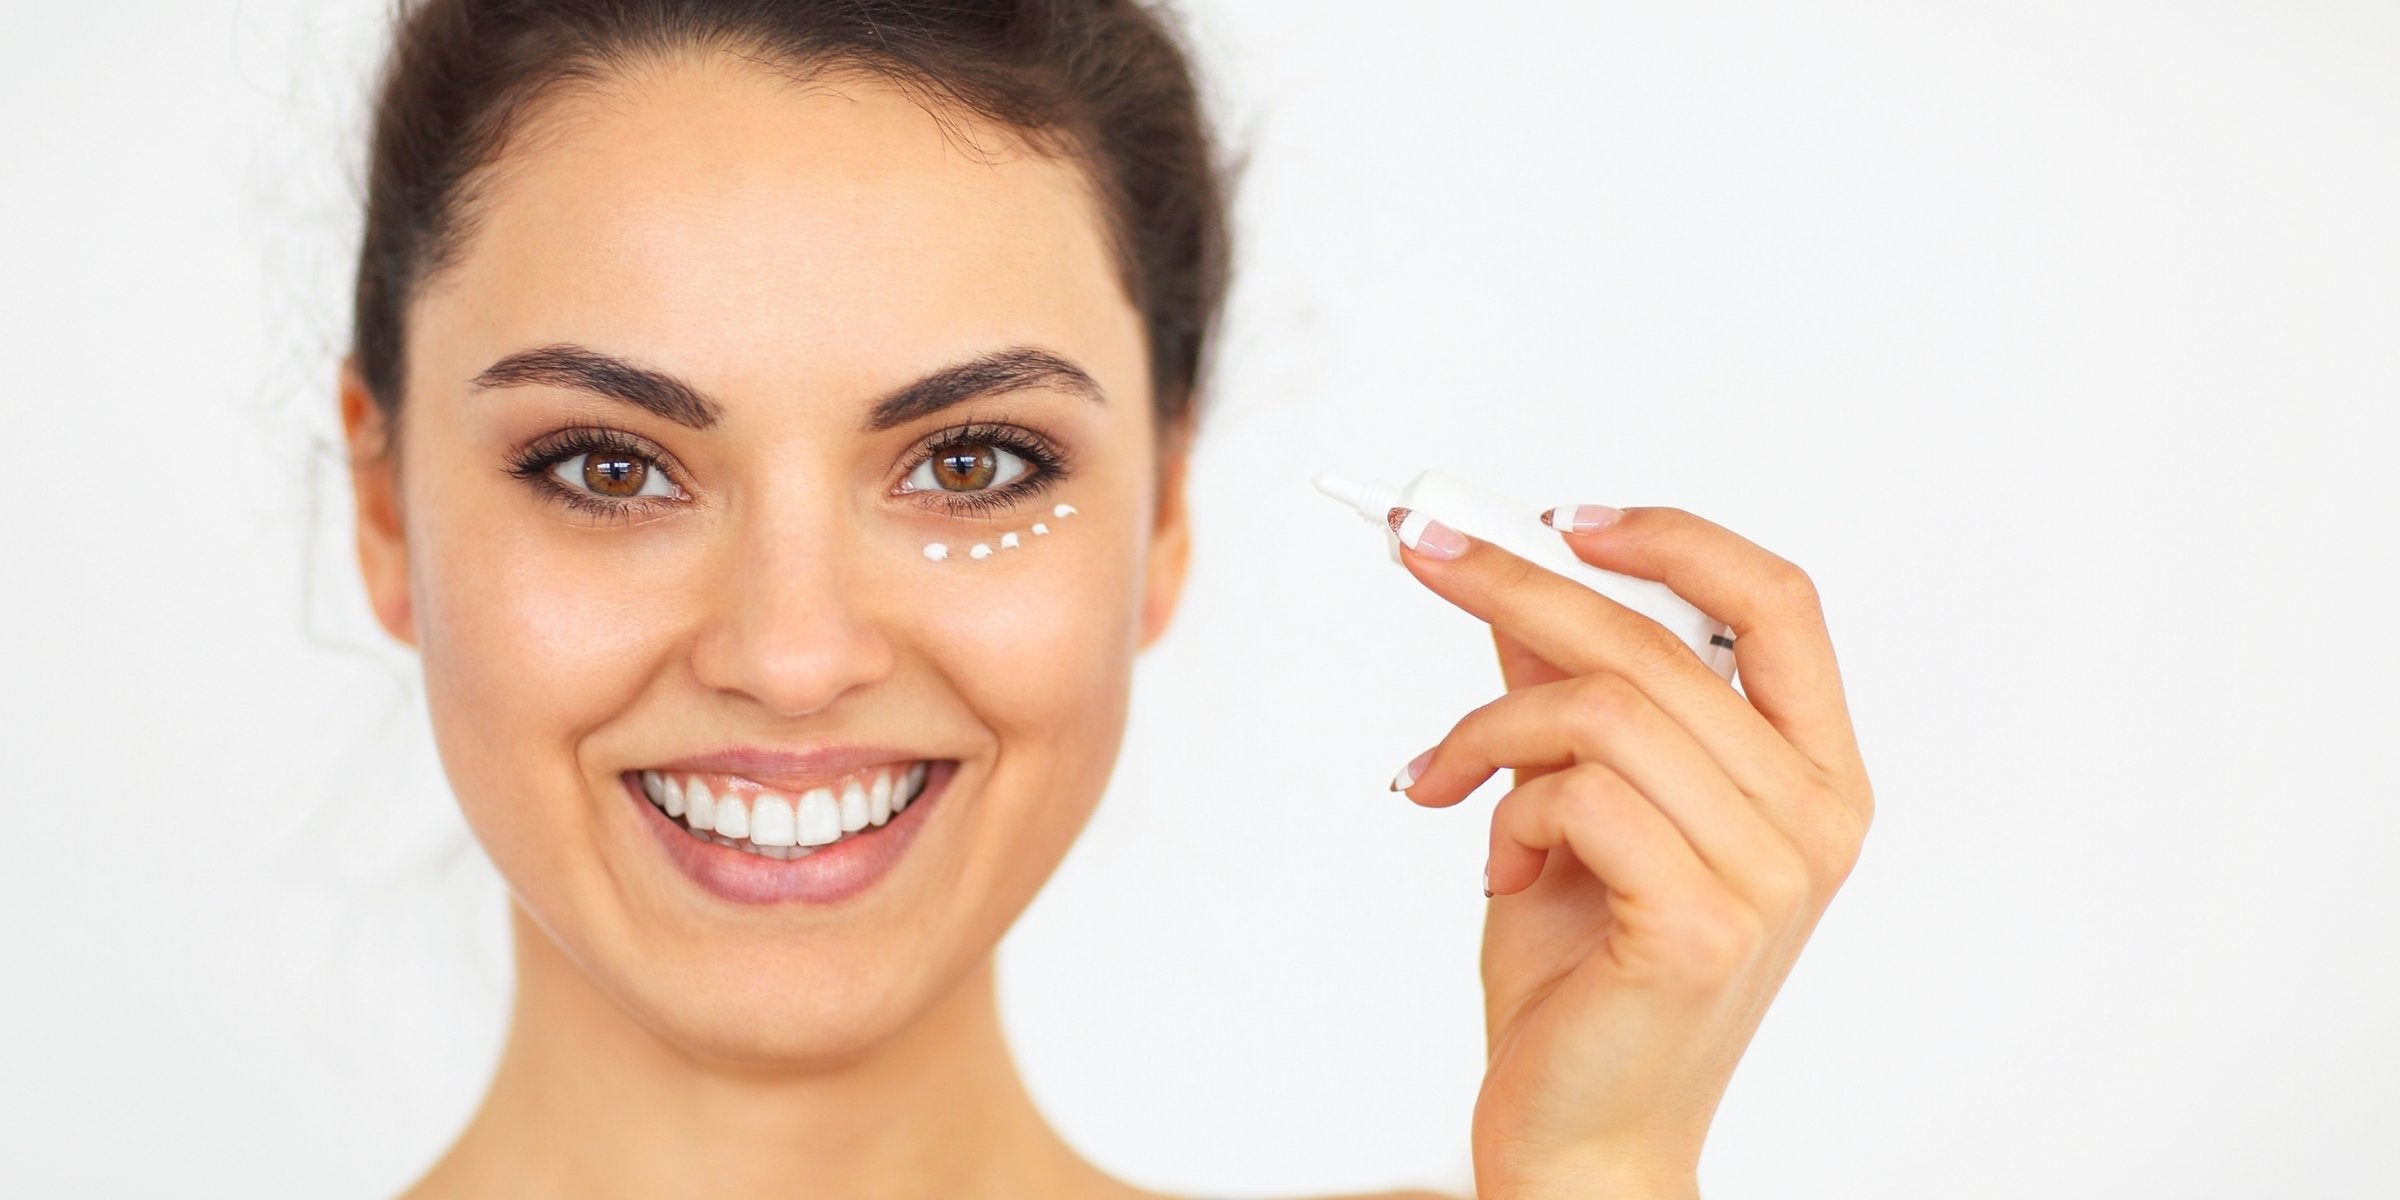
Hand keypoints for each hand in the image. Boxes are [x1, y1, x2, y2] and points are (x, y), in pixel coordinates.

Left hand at [1381, 503, 1872, 1198]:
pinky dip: (1508, 814)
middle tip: (1417, 547)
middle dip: (1514, 584)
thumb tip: (1514, 587)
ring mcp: (1771, 872)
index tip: (1562, 518)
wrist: (1583, 1136)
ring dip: (1488, 734)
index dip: (1674, 539)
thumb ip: (1567, 699)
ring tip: (1443, 783)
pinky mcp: (1703, 921)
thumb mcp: (1573, 808)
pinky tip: (1498, 870)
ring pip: (1600, 708)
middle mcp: (1816, 817)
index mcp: (1814, 776)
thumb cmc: (1587, 981)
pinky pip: (1577, 793)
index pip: (1779, 603)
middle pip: (1656, 640)